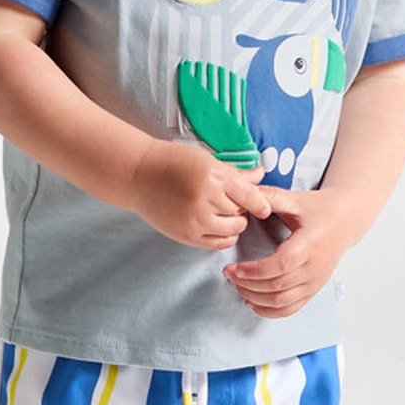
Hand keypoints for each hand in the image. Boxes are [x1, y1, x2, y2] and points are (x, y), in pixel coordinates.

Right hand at [132, 142, 270, 249]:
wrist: (140, 175)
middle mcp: (206, 201)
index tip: (264, 207)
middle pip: (241, 214)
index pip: (250, 197)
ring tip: (224, 213)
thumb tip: (260, 175)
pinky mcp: (186, 235)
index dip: (261, 203)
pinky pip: (217, 244)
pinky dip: (224, 237)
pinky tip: (218, 226)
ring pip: (232, 231)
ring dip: (234, 224)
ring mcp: (195, 221)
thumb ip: (235, 173)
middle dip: (242, 209)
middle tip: (234, 202)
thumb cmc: (173, 162)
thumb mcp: (207, 160)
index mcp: (214, 178)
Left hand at [222, 186, 350, 317]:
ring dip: (256, 298)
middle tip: (229, 275)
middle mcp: (314, 267)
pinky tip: (253, 303)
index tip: (234, 268)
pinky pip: (292, 308)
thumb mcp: (294, 198)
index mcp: (309, 244)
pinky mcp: (314, 289)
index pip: (280, 265)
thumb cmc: (318, 209)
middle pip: (278, 287)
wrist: (344, 220)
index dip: (255, 271)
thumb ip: (269, 197)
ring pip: (282, 302)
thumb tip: (244, 196)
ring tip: (238, 286)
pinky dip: (270, 311)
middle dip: (248, 285)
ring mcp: (315, 281)